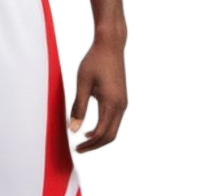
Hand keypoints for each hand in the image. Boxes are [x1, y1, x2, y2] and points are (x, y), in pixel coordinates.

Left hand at [68, 37, 128, 155]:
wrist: (110, 45)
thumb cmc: (94, 61)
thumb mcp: (82, 83)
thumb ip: (78, 107)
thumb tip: (73, 129)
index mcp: (111, 103)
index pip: (102, 133)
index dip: (89, 144)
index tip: (76, 149)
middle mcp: (121, 105)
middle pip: (110, 136)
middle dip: (95, 146)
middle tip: (79, 150)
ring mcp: (123, 102)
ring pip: (114, 129)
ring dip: (100, 138)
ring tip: (84, 142)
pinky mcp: (122, 99)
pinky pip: (115, 121)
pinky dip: (104, 129)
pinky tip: (91, 129)